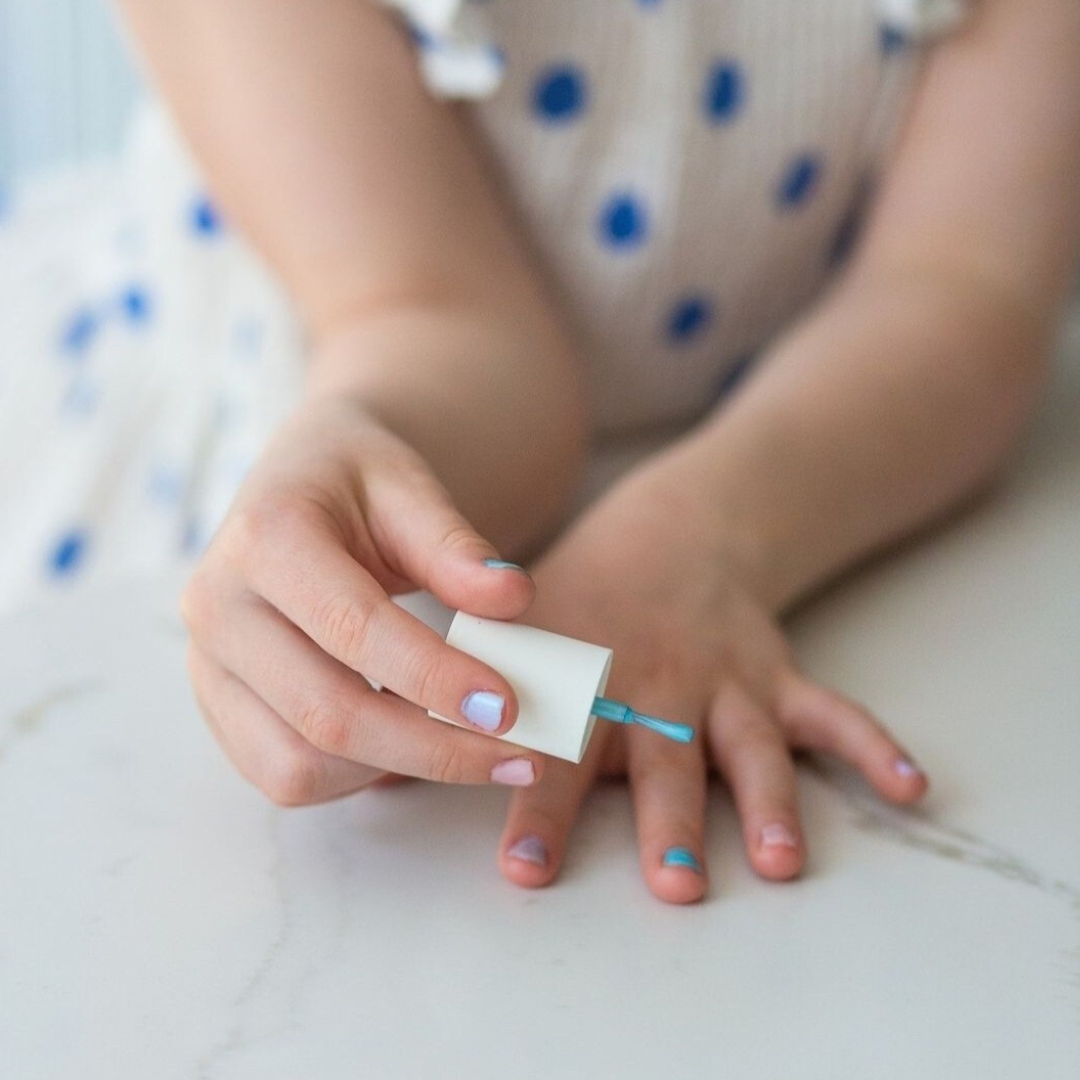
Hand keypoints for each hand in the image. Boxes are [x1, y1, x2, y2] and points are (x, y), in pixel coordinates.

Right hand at [182, 391, 545, 803]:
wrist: (298, 485)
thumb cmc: (356, 481)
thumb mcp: (408, 487)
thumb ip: (455, 546)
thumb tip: (513, 598)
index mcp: (263, 538)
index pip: (354, 627)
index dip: (434, 676)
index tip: (507, 706)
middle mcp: (218, 608)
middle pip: (327, 715)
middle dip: (434, 749)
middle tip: (519, 756)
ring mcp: (207, 666)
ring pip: (299, 766)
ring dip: (398, 768)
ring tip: (470, 745)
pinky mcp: (219, 707)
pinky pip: (284, 775)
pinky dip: (358, 775)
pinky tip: (412, 741)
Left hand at [495, 457, 927, 903]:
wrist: (669, 530)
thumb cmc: (576, 597)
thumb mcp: (514, 627)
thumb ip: (463, 690)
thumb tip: (380, 760)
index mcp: (585, 678)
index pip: (556, 751)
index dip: (541, 807)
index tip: (525, 868)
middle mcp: (657, 685)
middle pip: (662, 760)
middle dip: (666, 819)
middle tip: (670, 881)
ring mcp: (725, 682)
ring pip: (748, 745)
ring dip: (765, 801)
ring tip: (779, 859)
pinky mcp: (777, 675)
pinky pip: (831, 711)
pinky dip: (870, 747)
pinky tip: (911, 788)